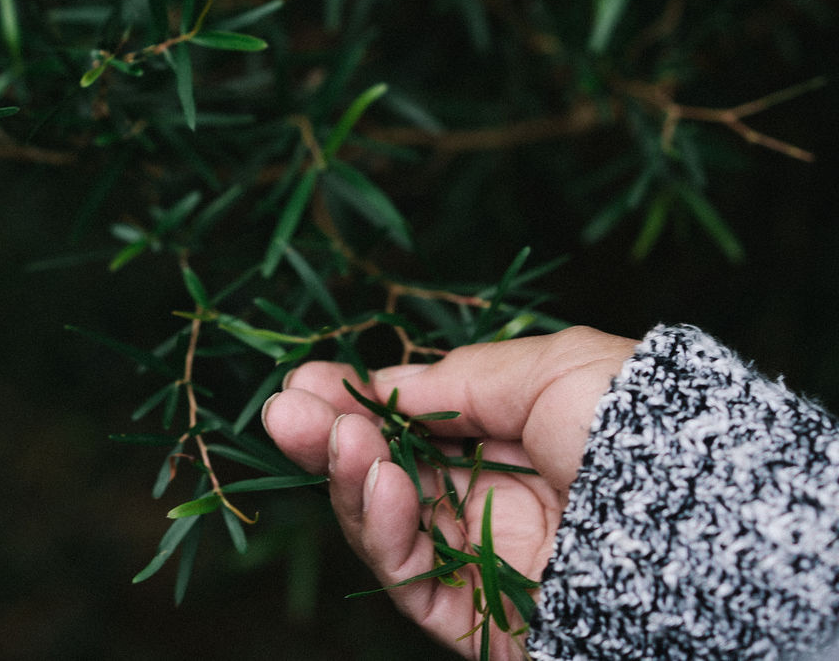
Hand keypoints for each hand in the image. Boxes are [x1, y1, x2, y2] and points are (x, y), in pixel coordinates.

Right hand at [261, 326, 637, 658]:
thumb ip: (461, 379)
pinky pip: (411, 578)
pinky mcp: (479, 616)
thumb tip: (387, 382)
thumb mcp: (552, 369)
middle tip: (284, 409)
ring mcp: (485, 558)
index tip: (308, 379)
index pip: (418, 425)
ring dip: (349, 476)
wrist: (703, 526)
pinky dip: (382, 529)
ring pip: (388, 524)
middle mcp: (496, 498)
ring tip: (324, 436)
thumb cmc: (638, 426)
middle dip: (333, 436)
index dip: (361, 402)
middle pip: (391, 472)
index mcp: (518, 439)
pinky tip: (374, 482)